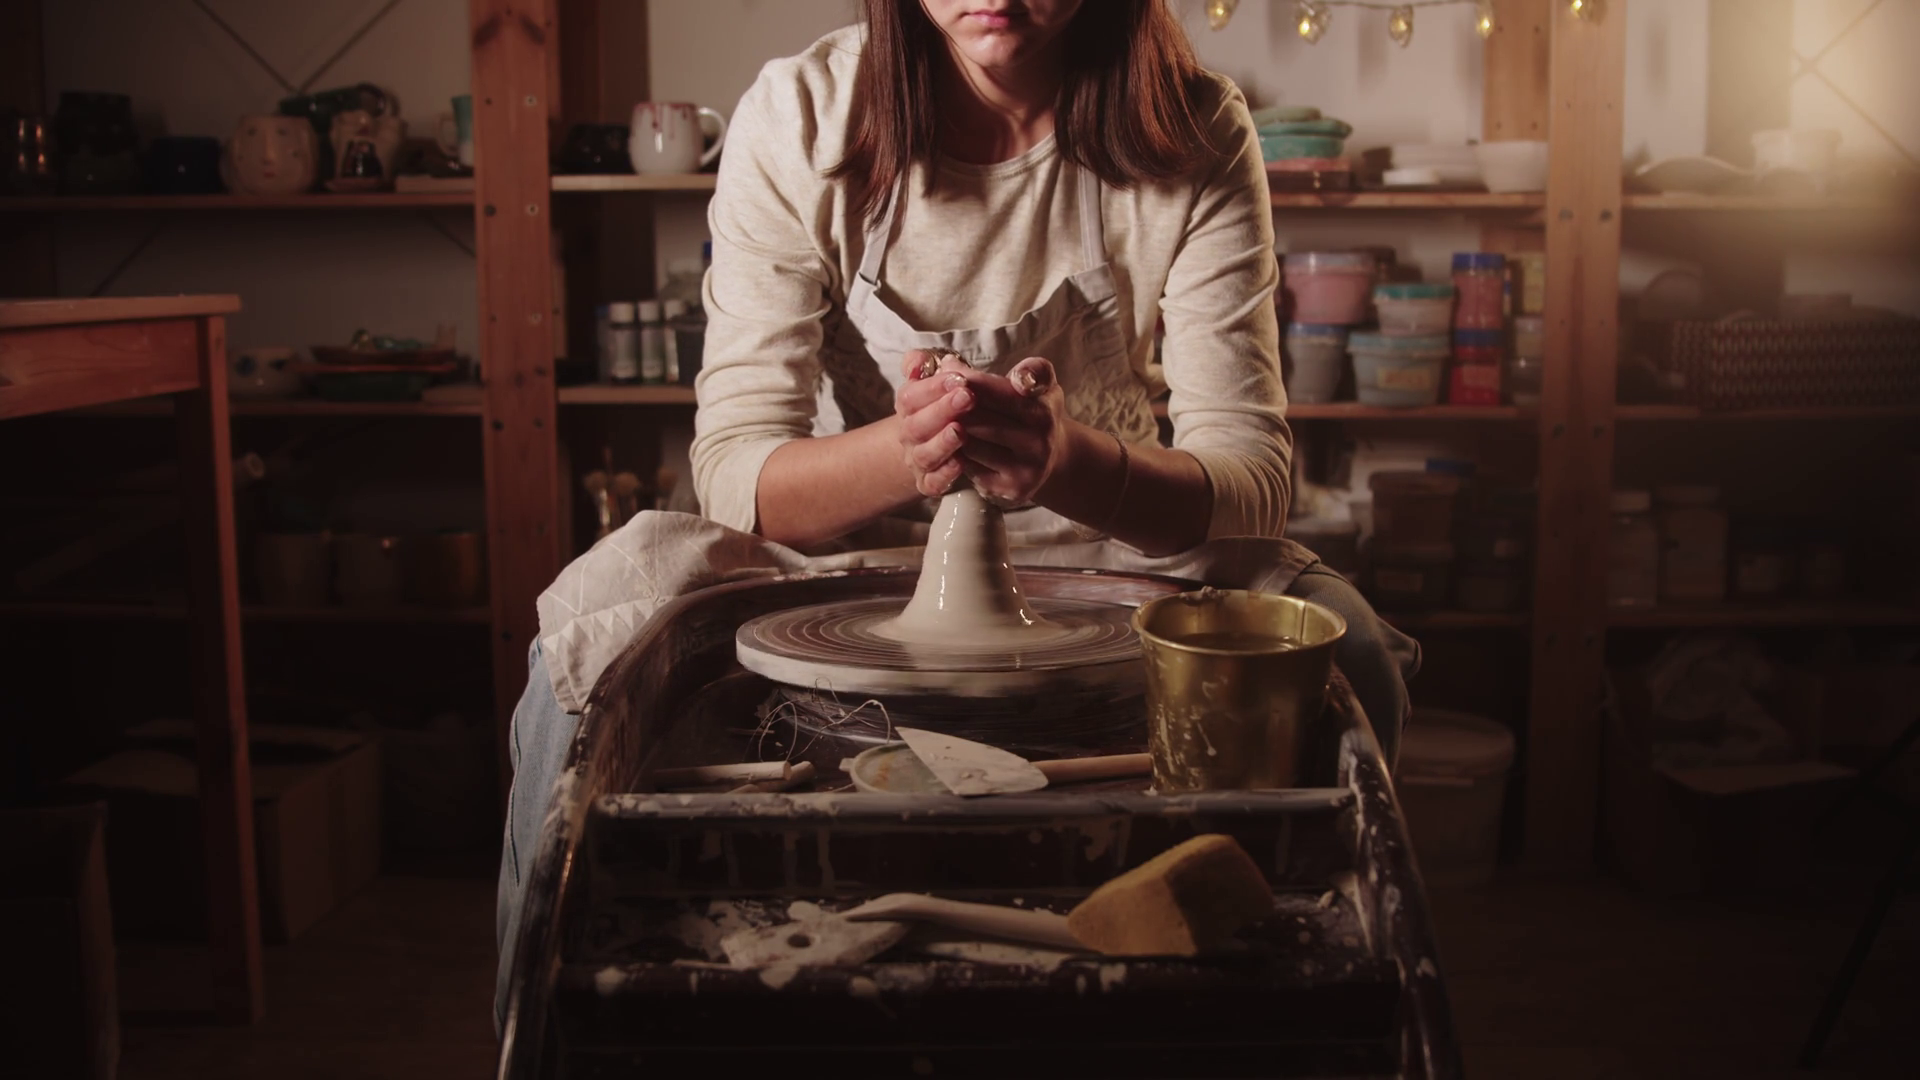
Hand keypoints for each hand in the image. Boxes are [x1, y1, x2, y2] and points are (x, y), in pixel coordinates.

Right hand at [893, 349, 975, 497]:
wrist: (936, 442)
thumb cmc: (944, 404)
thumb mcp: (934, 378)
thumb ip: (922, 363)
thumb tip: (917, 362)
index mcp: (908, 407)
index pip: (910, 397)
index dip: (933, 387)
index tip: (959, 378)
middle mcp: (909, 435)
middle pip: (916, 425)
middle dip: (942, 410)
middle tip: (967, 397)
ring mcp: (918, 460)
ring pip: (924, 454)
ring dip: (942, 442)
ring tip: (960, 431)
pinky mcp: (930, 482)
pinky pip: (932, 483)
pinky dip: (945, 474)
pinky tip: (961, 463)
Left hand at [953, 356, 1067, 506]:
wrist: (1053, 457)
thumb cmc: (1037, 412)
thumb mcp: (1043, 383)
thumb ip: (1025, 368)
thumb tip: (973, 363)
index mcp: (1044, 411)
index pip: (996, 392)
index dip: (969, 381)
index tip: (950, 372)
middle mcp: (1039, 443)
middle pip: (978, 420)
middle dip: (953, 404)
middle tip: (935, 394)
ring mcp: (1025, 469)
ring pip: (970, 444)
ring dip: (950, 428)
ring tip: (939, 415)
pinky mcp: (1011, 489)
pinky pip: (970, 467)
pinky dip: (956, 452)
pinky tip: (950, 441)